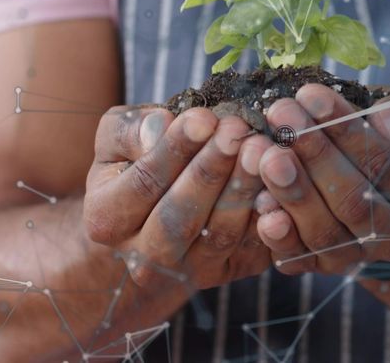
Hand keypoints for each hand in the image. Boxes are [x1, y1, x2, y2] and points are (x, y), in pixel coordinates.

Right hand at [82, 105, 272, 288]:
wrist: (150, 226)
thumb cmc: (135, 168)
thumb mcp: (116, 142)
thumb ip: (128, 130)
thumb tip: (162, 125)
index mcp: (107, 219)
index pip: (142, 184)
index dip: (173, 150)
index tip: (202, 118)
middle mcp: (144, 257)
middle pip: (180, 217)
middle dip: (211, 171)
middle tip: (236, 131)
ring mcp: (190, 270)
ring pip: (220, 235)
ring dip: (243, 190)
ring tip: (261, 149)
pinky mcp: (231, 271)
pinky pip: (254, 248)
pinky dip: (270, 218)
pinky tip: (282, 183)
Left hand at [250, 84, 389, 275]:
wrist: (389, 209)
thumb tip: (386, 122)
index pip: (383, 161)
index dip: (345, 129)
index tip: (310, 95)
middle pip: (353, 199)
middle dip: (314, 154)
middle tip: (281, 115)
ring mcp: (359, 255)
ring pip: (325, 231)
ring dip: (292, 192)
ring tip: (265, 154)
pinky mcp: (323, 267)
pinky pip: (298, 257)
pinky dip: (279, 235)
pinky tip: (261, 207)